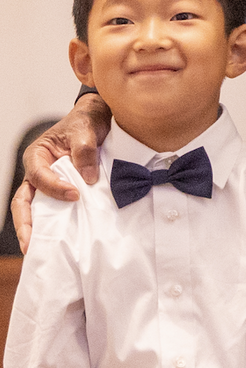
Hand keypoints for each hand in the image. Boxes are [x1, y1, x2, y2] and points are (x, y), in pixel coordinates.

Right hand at [11, 97, 111, 252]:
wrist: (99, 118)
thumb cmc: (88, 121)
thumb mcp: (86, 130)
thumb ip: (85, 152)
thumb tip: (88, 180)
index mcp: (37, 155)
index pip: (38, 176)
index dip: (54, 187)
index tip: (75, 194)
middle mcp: (38, 171)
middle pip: (24, 200)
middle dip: (25, 223)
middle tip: (31, 244)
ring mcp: (49, 182)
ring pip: (35, 207)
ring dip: (37, 228)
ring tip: (40, 250)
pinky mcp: (63, 189)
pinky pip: (54, 207)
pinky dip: (56, 222)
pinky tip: (63, 238)